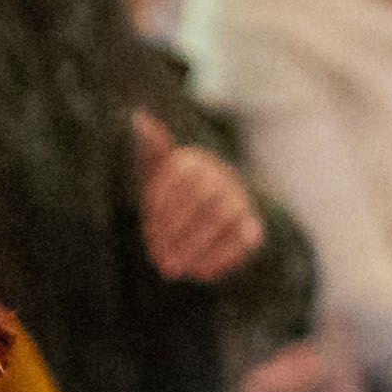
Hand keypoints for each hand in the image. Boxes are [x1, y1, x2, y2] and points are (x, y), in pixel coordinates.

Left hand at [131, 113, 264, 284]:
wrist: (206, 219)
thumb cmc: (172, 196)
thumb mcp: (156, 175)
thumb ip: (152, 152)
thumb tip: (139, 118)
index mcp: (195, 161)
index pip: (181, 177)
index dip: (164, 206)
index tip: (147, 230)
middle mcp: (222, 177)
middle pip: (203, 201)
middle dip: (178, 233)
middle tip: (158, 260)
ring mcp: (240, 202)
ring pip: (223, 220)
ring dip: (195, 247)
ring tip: (172, 269)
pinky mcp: (252, 228)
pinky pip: (242, 241)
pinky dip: (220, 258)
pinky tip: (198, 273)